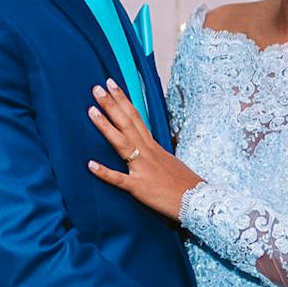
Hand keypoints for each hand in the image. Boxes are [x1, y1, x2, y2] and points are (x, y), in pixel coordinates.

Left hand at [85, 79, 200, 221]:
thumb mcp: (170, 161)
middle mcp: (147, 152)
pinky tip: (90, 164)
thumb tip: (146, 144)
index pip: (135, 117)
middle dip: (111, 105)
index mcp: (153, 146)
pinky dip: (105, 172)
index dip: (123, 100)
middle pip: (127, 123)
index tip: (111, 84)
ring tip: (90, 111)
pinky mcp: (139, 187)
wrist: (197, 201)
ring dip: (105, 127)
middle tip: (96, 88)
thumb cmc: (184, 183)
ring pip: (122, 143)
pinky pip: (119, 179)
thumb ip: (155, 152)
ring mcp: (143, 168)